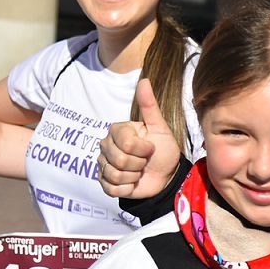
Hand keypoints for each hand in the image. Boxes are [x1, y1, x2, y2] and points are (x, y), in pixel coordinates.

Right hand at [98, 78, 181, 198]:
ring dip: (134, 176)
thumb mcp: (160, 128)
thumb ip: (150, 106)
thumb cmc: (163, 150)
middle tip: (145, 161)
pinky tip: (133, 182)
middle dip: (139, 163)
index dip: (144, 149)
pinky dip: (128, 188)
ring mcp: (103, 164)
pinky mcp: (104, 183)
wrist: (166, 175)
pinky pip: (112, 188)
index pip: (127, 144)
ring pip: (115, 174)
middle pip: (119, 160)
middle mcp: (106, 146)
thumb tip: (144, 80)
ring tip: (139, 171)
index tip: (150, 148)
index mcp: (117, 131)